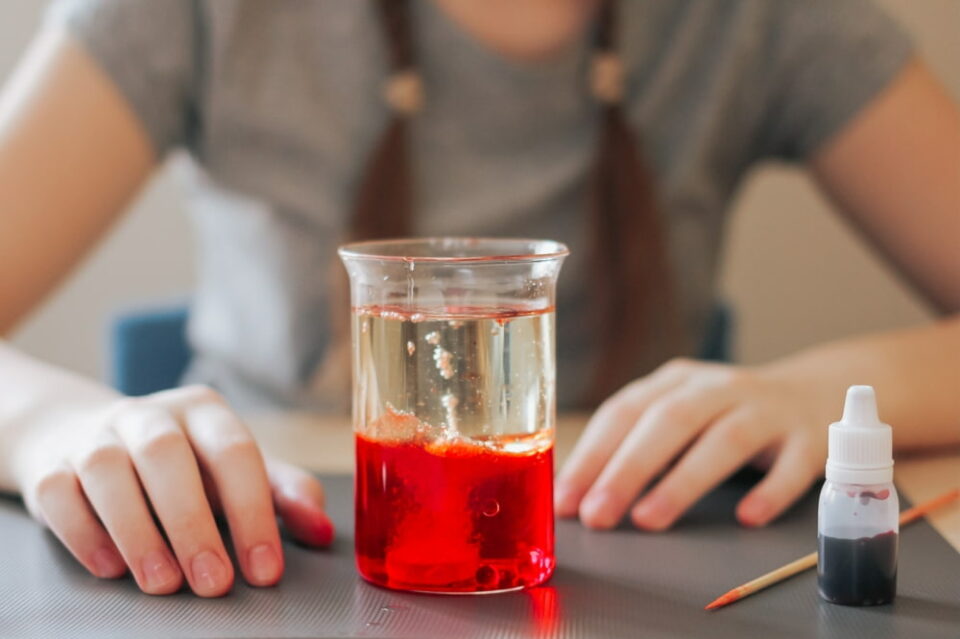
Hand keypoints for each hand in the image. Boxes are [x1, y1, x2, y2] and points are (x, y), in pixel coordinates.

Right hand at [15, 385, 333, 596]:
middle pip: (168, 457)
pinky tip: (111, 567)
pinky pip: (60, 493)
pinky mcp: (52, 465)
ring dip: (138, 532)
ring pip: (108, 471)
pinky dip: (84, 532)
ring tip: (163, 584)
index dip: (253, 511)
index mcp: (205, 411)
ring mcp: (96, 436)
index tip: (264, 569)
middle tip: (214, 583)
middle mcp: (150, 415)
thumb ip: (282, 494)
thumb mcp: (234, 469)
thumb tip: (324, 530)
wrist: (84, 436)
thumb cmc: (182, 462)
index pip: (235, 453)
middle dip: (193, 524)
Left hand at [555, 359, 829, 530]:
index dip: (591, 455)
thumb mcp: (678, 417)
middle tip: (597, 515)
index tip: (565, 499)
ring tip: (649, 519)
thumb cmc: (725, 416)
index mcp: (675, 381)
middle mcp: (717, 388)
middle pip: (668, 421)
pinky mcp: (808, 438)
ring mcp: (766, 410)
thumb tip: (577, 495)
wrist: (814, 393)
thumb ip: (635, 447)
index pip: (624, 412)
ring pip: (724, 440)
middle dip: (627, 469)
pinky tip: (747, 517)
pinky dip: (771, 491)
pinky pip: (792, 465)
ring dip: (684, 480)